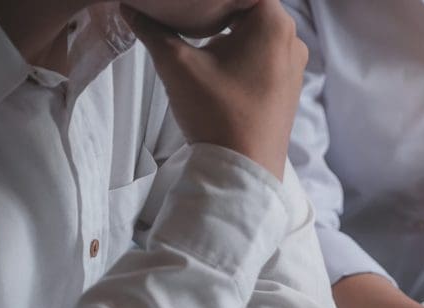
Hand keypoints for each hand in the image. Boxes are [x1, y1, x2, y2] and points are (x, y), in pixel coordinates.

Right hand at [121, 0, 306, 179]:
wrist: (244, 173)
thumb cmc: (218, 116)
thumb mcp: (178, 65)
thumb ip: (152, 29)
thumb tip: (129, 8)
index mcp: (274, 23)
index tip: (186, 4)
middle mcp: (292, 40)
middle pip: (248, 7)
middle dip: (216, 8)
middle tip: (185, 13)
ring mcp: (294, 66)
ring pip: (256, 32)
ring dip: (228, 30)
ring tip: (196, 32)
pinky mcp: (288, 88)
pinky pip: (264, 56)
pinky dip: (242, 52)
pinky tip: (217, 59)